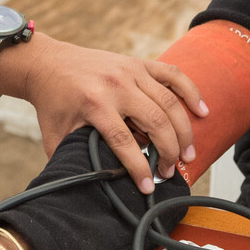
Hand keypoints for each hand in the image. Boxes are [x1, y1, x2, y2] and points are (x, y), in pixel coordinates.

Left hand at [17, 36, 207, 193]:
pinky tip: (202, 112)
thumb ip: (74, 158)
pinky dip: (191, 92)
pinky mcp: (139, 63)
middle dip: (168, 152)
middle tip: (170, 172)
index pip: (124, 142)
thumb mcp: (56, 135)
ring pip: (169, 102)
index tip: (149, 186)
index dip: (139, 168)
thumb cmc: (54, 101)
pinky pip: (172, 74)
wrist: (47, 64)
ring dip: (183, 132)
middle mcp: (116, 85)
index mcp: (94, 103)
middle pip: (156, 122)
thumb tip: (88, 185)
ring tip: (188, 155)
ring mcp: (130, 70)